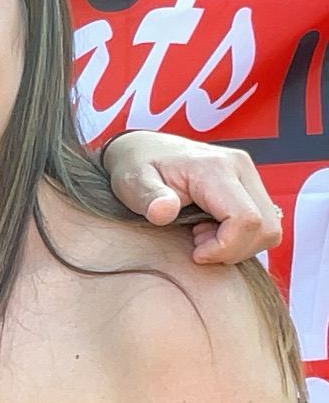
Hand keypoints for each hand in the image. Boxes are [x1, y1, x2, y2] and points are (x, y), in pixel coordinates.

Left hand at [102, 131, 282, 263]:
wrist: (141, 149)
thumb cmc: (134, 167)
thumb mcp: (132, 183)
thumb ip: (148, 198)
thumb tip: (164, 212)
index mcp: (214, 168)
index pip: (245, 219)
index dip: (225, 247)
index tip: (195, 254)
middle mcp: (240, 167)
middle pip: (266, 227)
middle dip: (234, 250)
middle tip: (197, 245)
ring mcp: (248, 174)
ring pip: (269, 228)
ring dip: (238, 244)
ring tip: (200, 236)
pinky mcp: (248, 184)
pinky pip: (262, 222)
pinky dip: (240, 237)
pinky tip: (208, 229)